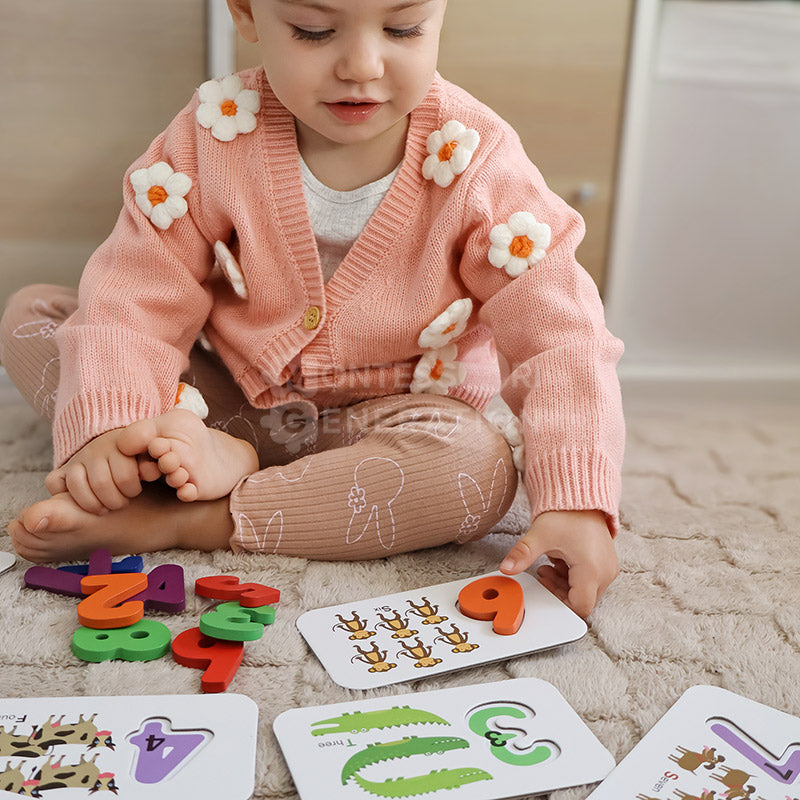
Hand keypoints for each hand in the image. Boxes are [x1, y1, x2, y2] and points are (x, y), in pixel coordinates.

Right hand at [45, 428, 147, 513]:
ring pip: (77, 485)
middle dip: (115, 500)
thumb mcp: (149, 458)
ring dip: (93, 504)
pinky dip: (63, 496)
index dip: (131, 489)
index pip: (125, 475)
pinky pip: (54, 483)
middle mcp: (97, 449)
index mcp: (122, 444)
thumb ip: (152, 464)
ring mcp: (78, 459)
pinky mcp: (61, 470)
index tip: (135, 490)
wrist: (118, 448)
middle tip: (121, 502)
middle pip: (101, 483)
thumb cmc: (138, 460)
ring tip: (105, 508)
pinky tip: (82, 504)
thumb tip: (152, 472)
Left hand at [499, 510, 617, 617]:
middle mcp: (605, 573)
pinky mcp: (605, 563)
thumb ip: (523, 554)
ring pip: (585, 592)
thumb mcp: (540, 535)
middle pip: (582, 600)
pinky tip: (560, 560)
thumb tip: (506, 568)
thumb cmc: (566, 514)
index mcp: (592, 570)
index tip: (544, 585)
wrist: (581, 496)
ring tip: (550, 564)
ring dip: (564, 583)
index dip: (559, 602)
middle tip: (543, 571)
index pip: (580, 607)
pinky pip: (589, 581)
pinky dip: (572, 576)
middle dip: (559, 591)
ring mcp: (607, 568)